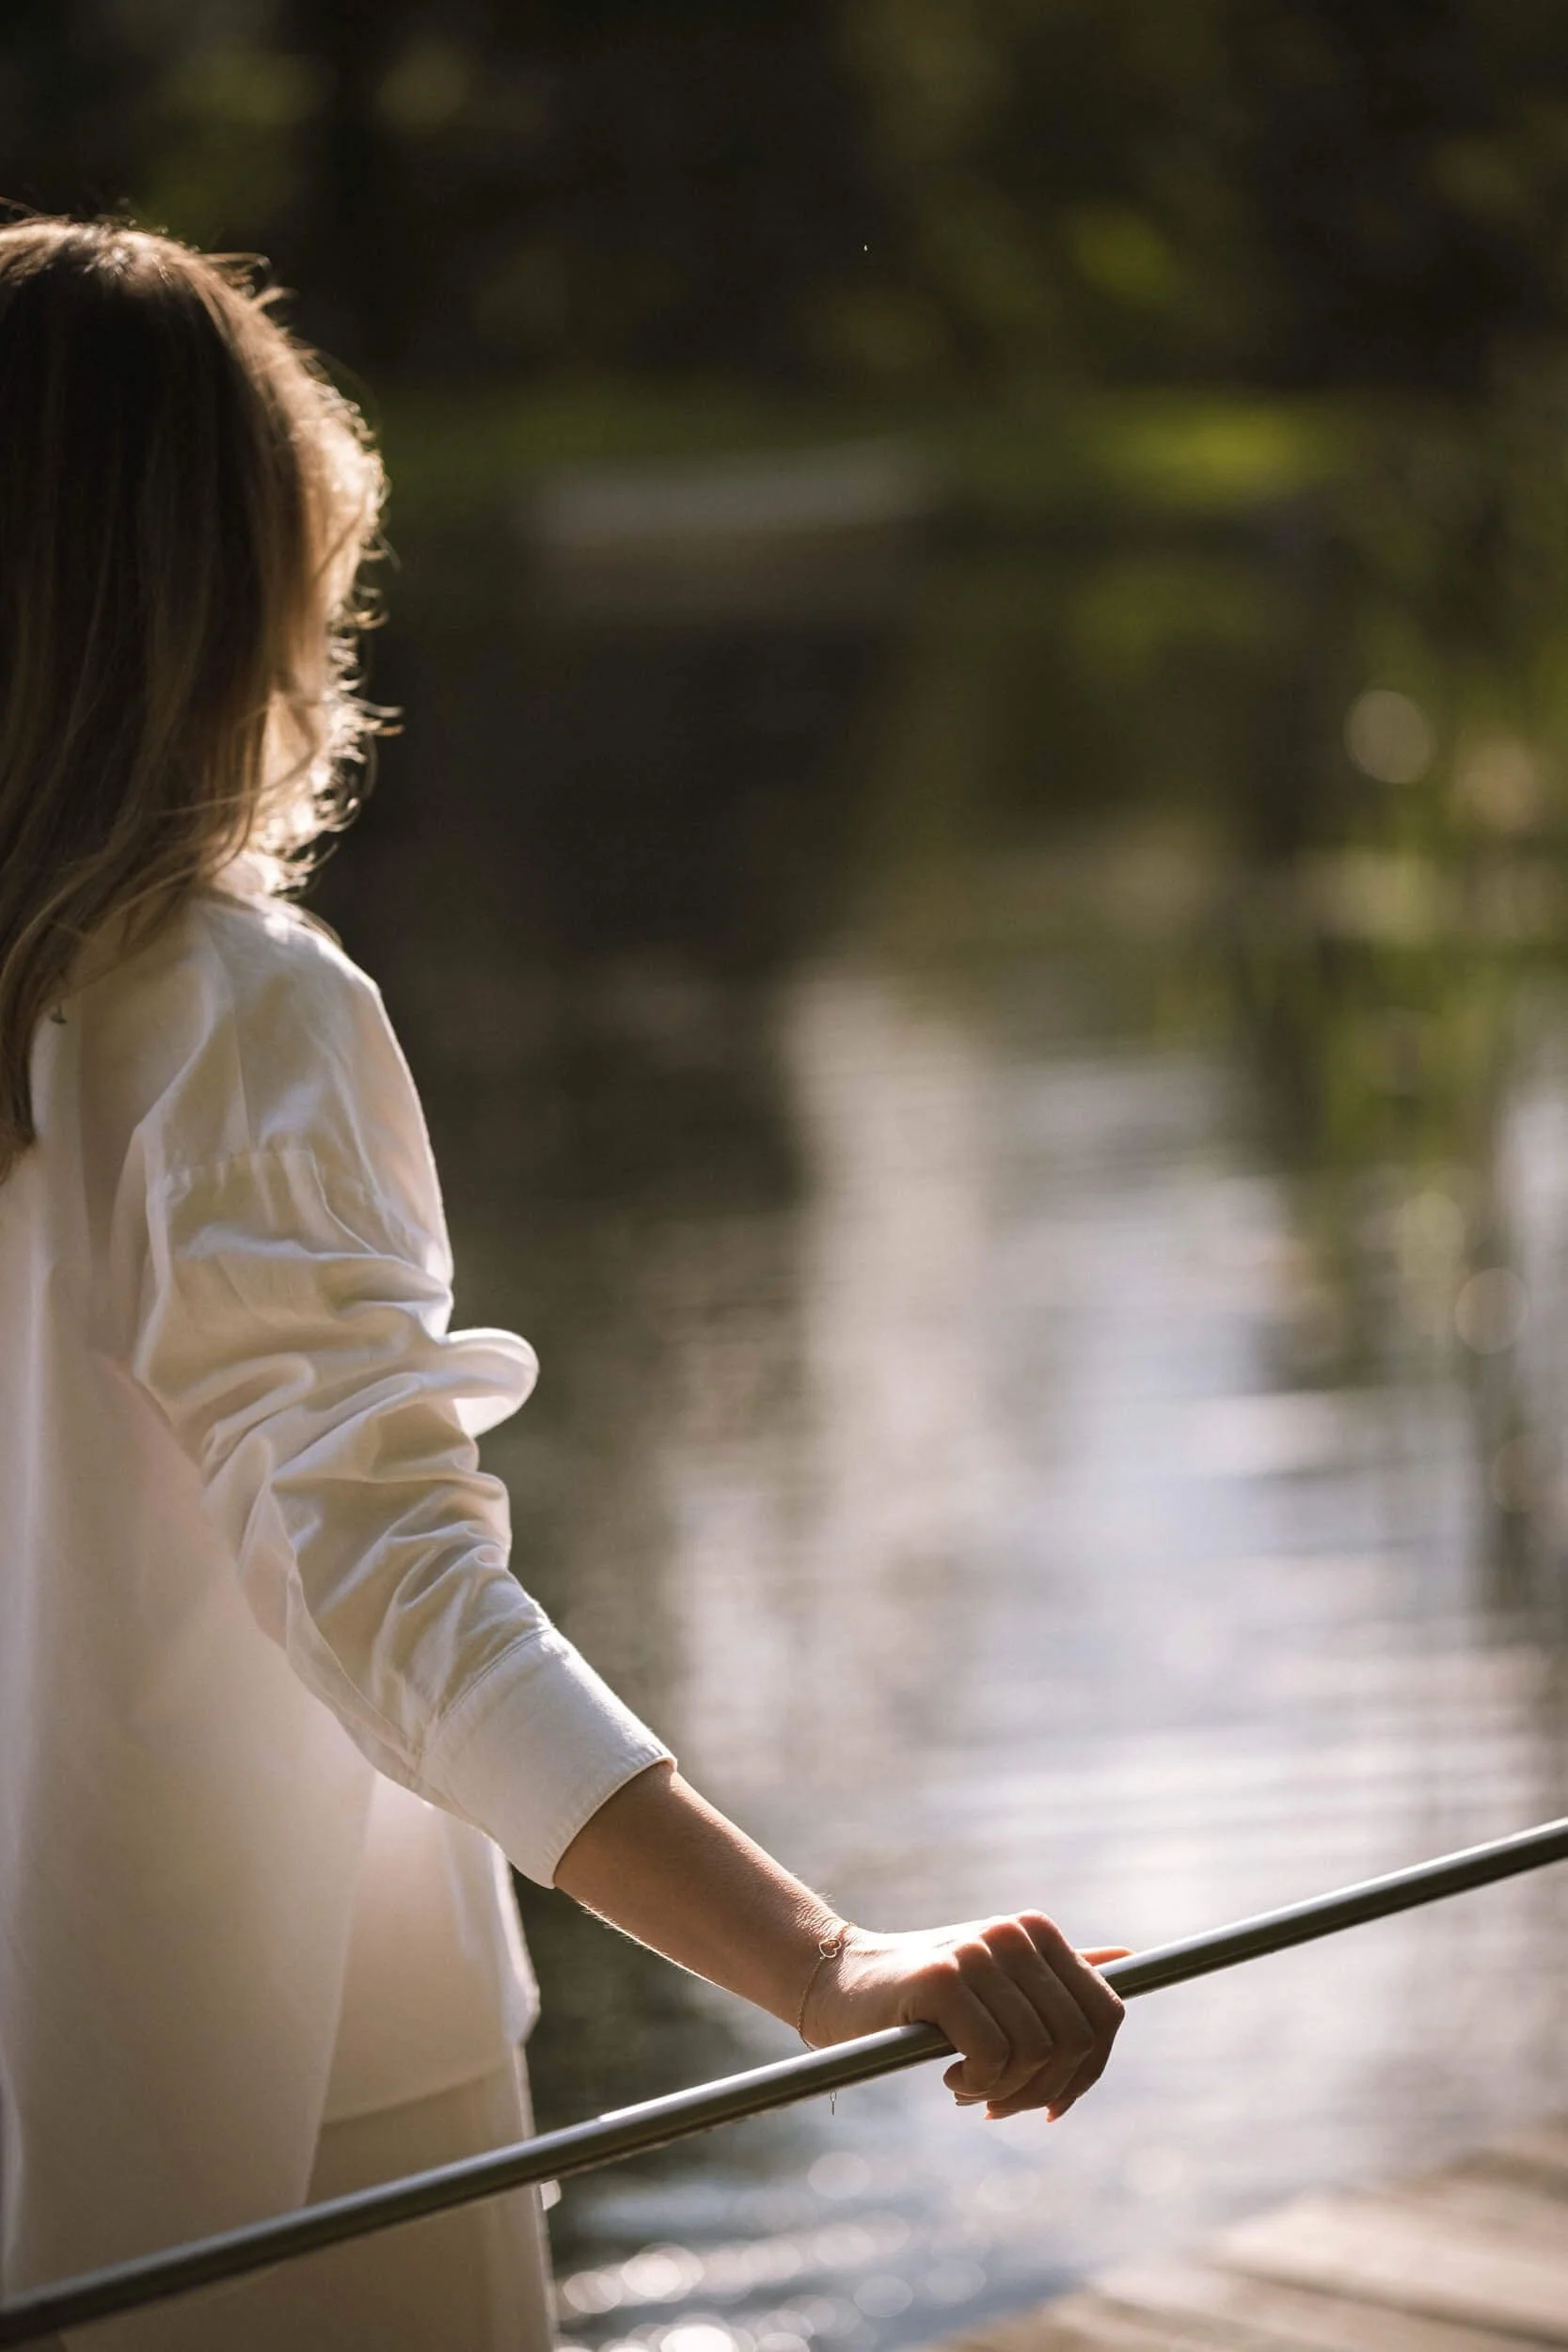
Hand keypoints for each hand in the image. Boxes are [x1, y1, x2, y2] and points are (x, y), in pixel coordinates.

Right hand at [803, 1914, 1127, 2120]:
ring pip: (1036, 2054)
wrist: (842, 1983)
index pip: (1105, 2014)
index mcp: (1037, 1933)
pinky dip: (977, 2085)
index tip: (1052, 2102)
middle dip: (1045, 2090)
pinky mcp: (944, 1979)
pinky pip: (993, 2058)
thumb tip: (1128, 1960)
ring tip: (969, 2088)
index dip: (1087, 2072)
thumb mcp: (997, 1979)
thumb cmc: (925, 1994)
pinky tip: (951, 2077)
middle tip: (1001, 2105)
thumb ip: (1057, 1974)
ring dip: (1005, 2092)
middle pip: (1076, 2041)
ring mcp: (979, 1953)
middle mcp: (1014, 1934)